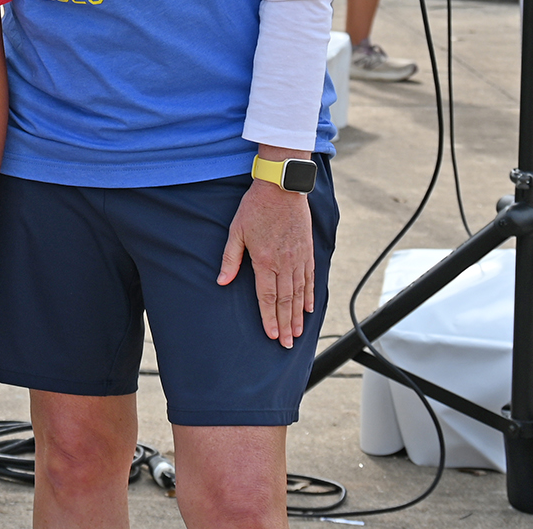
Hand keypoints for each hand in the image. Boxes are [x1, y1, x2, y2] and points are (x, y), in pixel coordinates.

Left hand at [217, 169, 313, 347]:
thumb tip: (222, 281)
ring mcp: (299, 258)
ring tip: (298, 333)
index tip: (271, 335)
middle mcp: (284, 263)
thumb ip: (230, 258)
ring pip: (299, 293)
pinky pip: (310, 278)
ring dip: (298, 315)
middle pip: (285, 301)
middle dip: (285, 324)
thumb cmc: (255, 208)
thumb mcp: (236, 231)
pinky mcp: (307, 251)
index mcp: (265, 261)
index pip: (267, 297)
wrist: (281, 188)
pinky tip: (309, 309)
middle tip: (286, 344)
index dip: (269, 318)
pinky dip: (310, 295)